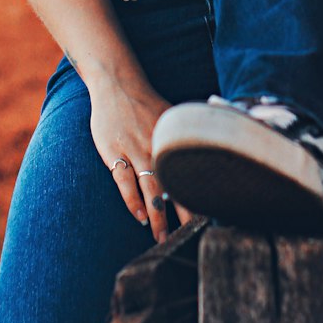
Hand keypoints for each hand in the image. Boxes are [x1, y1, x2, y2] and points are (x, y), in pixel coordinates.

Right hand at [89, 82, 198, 241]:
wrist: (117, 84)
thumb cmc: (144, 103)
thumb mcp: (170, 116)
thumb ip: (182, 136)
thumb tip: (203, 151)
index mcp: (171, 139)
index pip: (189, 173)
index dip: (198, 195)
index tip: (208, 216)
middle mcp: (156, 146)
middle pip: (173, 186)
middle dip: (183, 213)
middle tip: (191, 235)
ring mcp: (134, 150)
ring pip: (149, 189)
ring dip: (157, 216)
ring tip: (163, 238)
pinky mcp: (114, 152)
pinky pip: (124, 181)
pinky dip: (132, 200)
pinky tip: (140, 216)